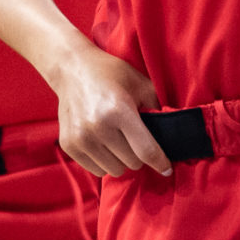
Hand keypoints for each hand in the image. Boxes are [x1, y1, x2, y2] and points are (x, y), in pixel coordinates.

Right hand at [49, 43, 169, 177]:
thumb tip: (171, 135)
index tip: (167, 169)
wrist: (71, 68)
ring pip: (114, 170)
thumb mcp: (140, 83)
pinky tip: (103, 143)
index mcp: (119, 110)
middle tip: (135, 139)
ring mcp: (80, 138)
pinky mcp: (68, 144)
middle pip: (132, 163)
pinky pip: (96, 170)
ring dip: (121, 160)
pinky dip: (104, 162)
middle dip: (139, 154)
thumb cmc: (110, 73)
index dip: (160, 163)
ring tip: (118, 140)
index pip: (145, 150)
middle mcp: (98, 126)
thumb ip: (157, 108)